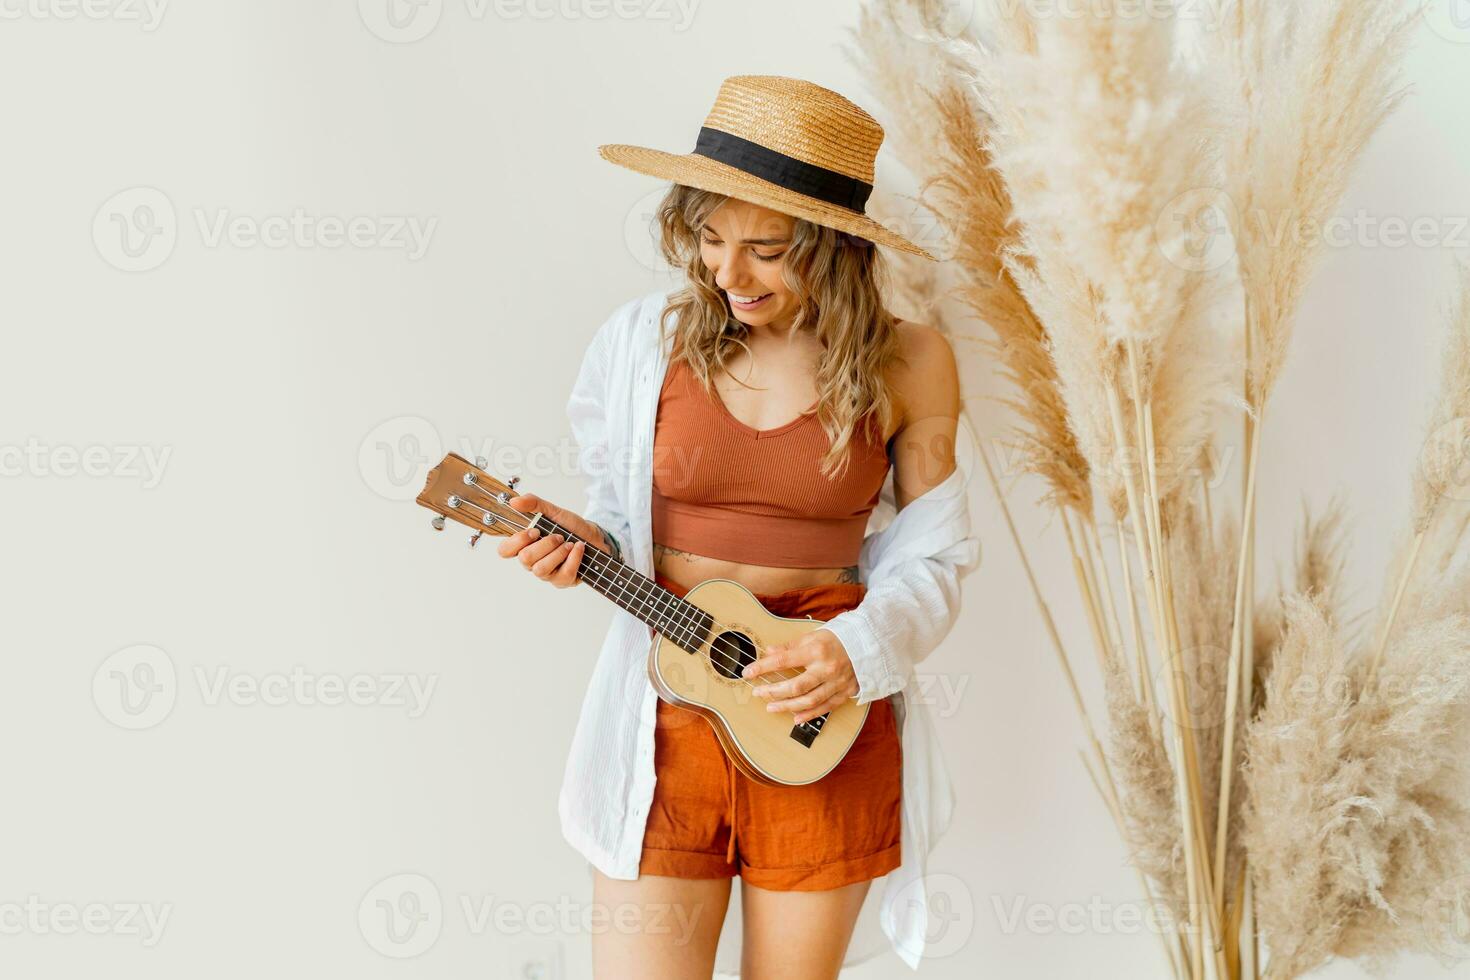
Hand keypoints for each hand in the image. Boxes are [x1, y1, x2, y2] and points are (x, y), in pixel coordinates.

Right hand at [496, 493, 603, 588]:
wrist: (595, 537)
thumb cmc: (571, 528)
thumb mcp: (553, 511)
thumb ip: (534, 504)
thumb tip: (513, 501)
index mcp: (526, 545)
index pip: (505, 551)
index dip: (516, 541)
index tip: (533, 530)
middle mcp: (533, 562)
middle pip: (525, 559)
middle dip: (545, 544)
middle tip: (558, 536)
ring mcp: (547, 574)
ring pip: (541, 569)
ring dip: (558, 552)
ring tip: (569, 542)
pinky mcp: (562, 581)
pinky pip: (563, 574)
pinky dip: (574, 558)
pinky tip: (578, 548)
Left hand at [741, 630, 858, 724]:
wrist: (868, 644)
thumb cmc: (837, 639)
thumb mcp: (812, 636)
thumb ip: (790, 646)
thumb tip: (768, 652)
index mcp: (816, 650)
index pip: (783, 660)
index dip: (763, 667)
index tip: (748, 672)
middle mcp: (827, 668)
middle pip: (795, 686)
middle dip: (773, 691)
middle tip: (758, 693)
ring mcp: (837, 683)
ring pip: (809, 701)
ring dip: (787, 706)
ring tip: (771, 707)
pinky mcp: (845, 692)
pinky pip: (825, 708)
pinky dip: (809, 714)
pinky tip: (795, 718)